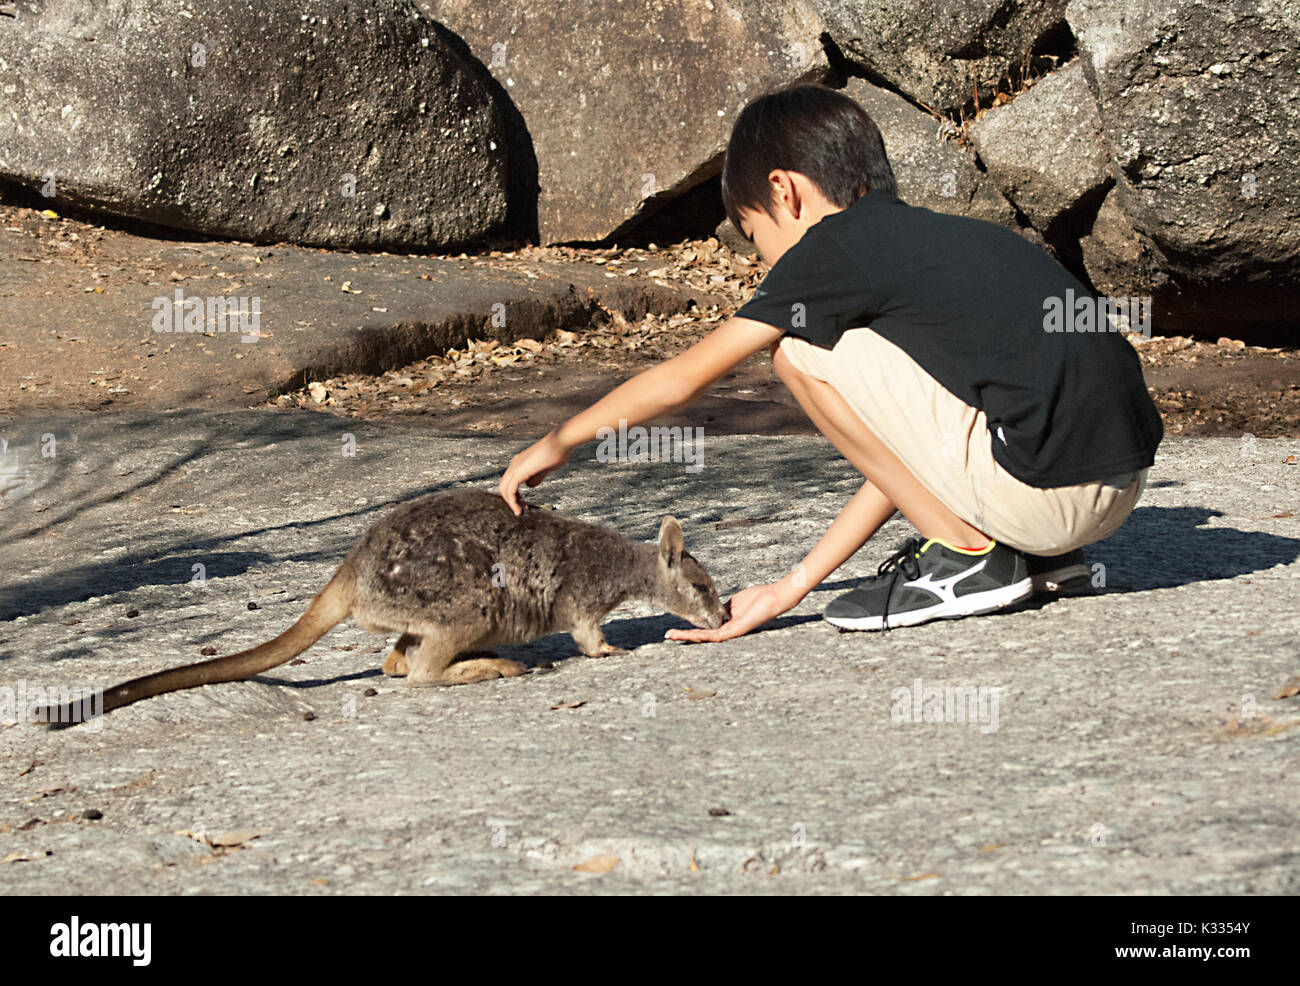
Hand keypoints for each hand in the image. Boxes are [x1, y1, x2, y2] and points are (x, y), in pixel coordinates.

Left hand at [499, 431, 570, 513]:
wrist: (560, 441)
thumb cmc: (557, 452)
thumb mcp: (545, 468)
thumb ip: (536, 476)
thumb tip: (529, 485)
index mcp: (520, 462)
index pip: (510, 481)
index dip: (515, 494)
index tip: (524, 504)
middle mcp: (515, 464)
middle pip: (504, 486)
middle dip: (511, 500)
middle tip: (521, 510)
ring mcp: (516, 467)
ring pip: (505, 489)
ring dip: (511, 503)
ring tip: (520, 512)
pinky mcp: (519, 472)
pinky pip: (510, 490)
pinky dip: (512, 502)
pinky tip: (519, 509)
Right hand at [665, 582, 793, 642]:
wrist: (772, 597)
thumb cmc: (757, 597)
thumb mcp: (734, 602)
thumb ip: (723, 607)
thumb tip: (711, 606)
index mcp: (726, 623)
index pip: (704, 629)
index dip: (690, 629)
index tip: (675, 627)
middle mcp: (727, 631)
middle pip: (702, 636)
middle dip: (684, 636)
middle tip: (667, 636)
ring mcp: (731, 632)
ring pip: (705, 638)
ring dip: (688, 637)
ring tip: (672, 636)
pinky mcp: (735, 631)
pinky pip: (716, 635)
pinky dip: (702, 636)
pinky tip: (691, 636)